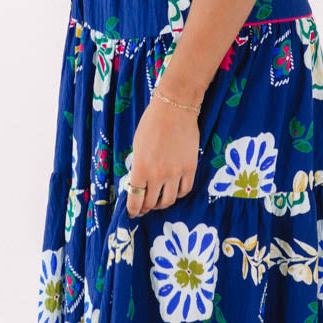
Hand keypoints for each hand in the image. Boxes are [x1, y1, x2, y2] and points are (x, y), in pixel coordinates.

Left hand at [124, 88, 199, 216]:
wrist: (174, 109)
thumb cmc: (151, 124)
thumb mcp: (137, 147)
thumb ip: (138, 167)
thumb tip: (139, 184)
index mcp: (140, 169)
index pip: (135, 199)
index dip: (132, 210)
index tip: (131, 212)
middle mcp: (158, 175)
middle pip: (151, 203)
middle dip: (145, 208)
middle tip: (143, 208)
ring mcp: (176, 173)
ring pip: (168, 201)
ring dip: (161, 204)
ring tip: (158, 200)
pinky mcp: (190, 168)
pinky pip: (184, 190)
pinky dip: (177, 194)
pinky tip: (173, 191)